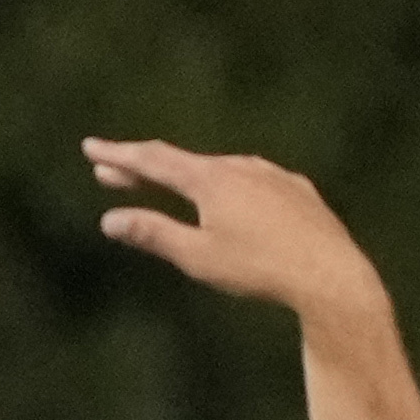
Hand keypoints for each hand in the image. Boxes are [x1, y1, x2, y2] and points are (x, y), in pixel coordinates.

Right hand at [85, 138, 389, 331]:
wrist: (328, 272)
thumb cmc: (257, 267)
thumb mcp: (198, 256)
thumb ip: (154, 234)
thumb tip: (109, 220)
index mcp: (209, 179)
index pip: (153, 161)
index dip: (119, 154)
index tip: (91, 147)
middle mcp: (239, 165)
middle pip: (182, 161)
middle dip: (144, 167)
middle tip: (111, 171)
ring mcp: (270, 174)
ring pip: (219, 168)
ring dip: (187, 175)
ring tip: (169, 185)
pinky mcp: (294, 188)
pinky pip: (250, 180)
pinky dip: (225, 185)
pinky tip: (229, 200)